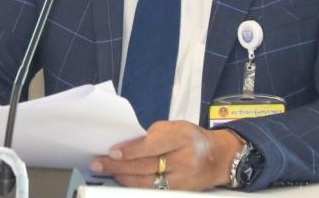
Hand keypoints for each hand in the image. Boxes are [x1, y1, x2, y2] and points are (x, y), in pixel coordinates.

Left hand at [89, 120, 243, 190]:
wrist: (219, 158)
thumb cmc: (193, 138)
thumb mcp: (176, 127)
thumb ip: (153, 135)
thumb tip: (127, 146)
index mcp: (183, 137)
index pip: (152, 145)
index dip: (130, 150)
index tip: (112, 151)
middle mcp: (184, 160)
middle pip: (145, 166)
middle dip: (118, 166)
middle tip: (99, 163)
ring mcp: (182, 180)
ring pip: (145, 182)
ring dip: (122, 177)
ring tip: (107, 170)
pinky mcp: (179, 192)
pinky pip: (151, 190)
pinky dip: (134, 185)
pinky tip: (123, 179)